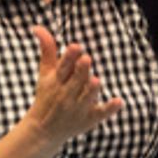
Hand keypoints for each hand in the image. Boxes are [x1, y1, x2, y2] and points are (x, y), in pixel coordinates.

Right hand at [23, 26, 122, 146]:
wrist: (43, 130)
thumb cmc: (46, 95)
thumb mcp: (45, 73)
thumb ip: (47, 50)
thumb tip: (37, 27)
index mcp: (56, 81)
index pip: (63, 68)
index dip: (69, 58)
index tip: (76, 47)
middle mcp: (67, 94)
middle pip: (76, 80)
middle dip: (81, 71)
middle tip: (87, 59)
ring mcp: (78, 108)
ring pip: (87, 97)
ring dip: (91, 90)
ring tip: (96, 80)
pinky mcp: (89, 119)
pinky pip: (101, 114)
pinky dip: (109, 109)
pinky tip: (119, 101)